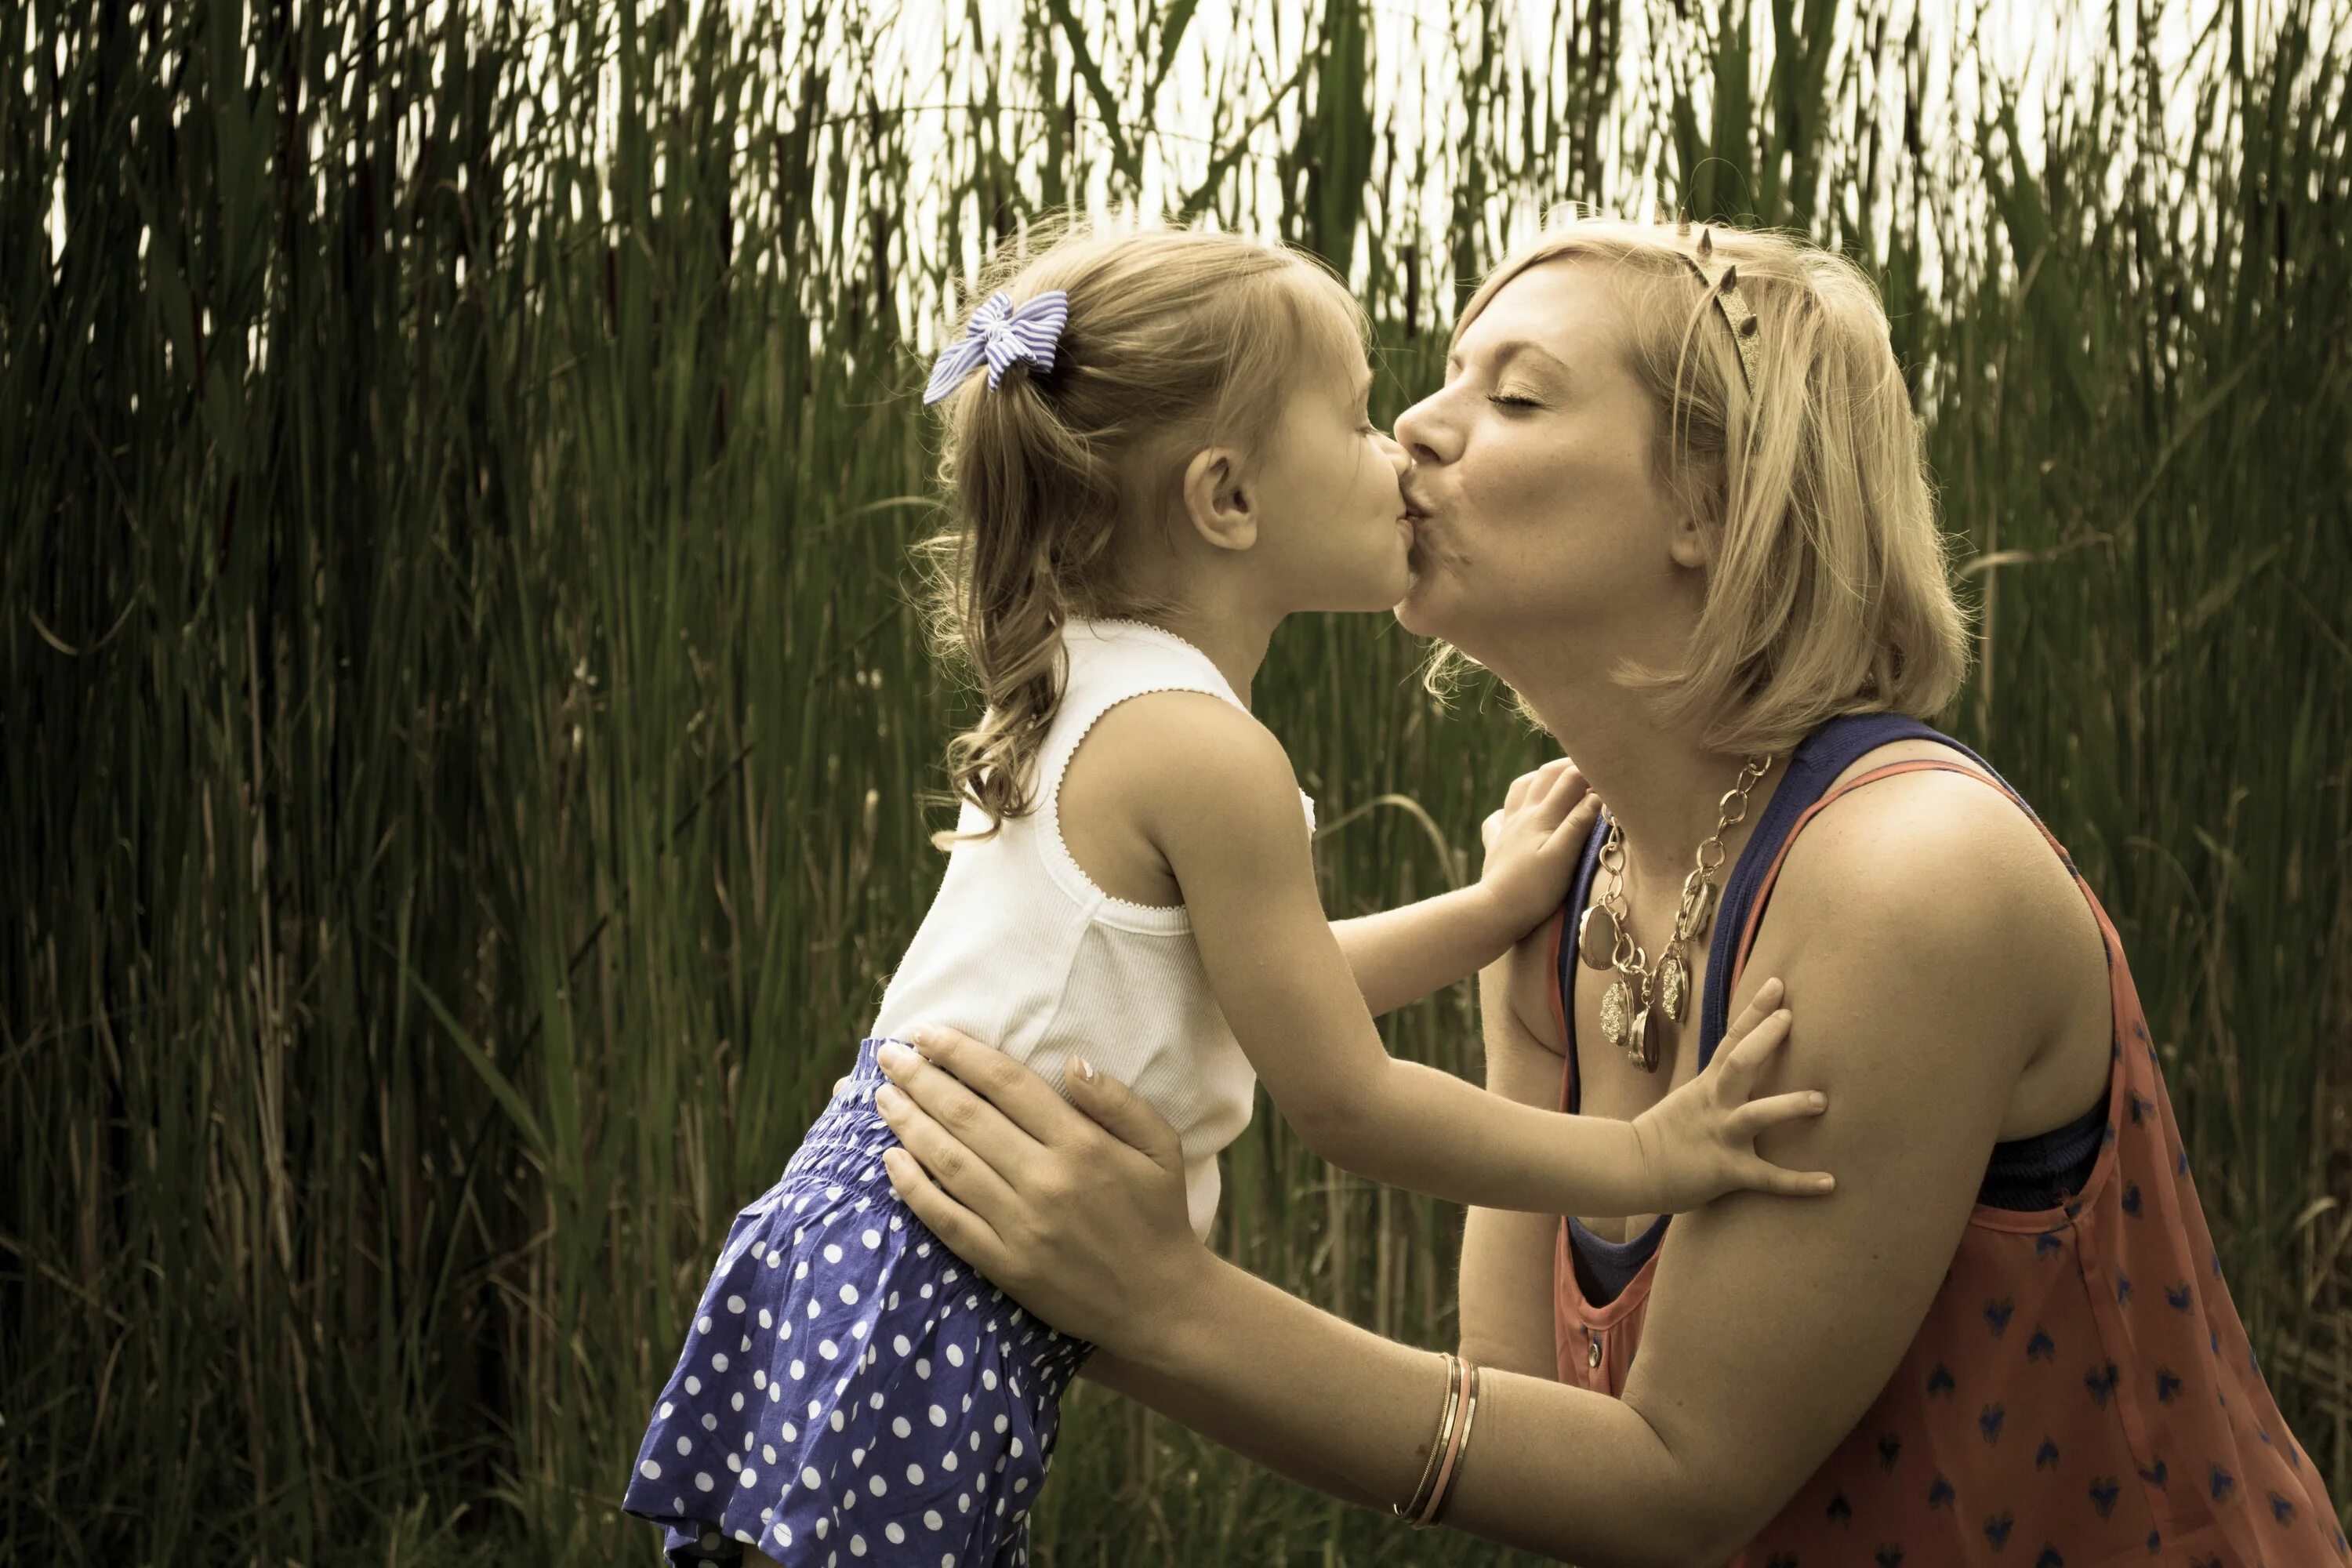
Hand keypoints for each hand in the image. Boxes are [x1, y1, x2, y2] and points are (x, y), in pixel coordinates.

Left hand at [869, 1026, 1206, 1356]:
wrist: (1160, 1302)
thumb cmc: (1160, 1215)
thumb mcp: (1161, 1146)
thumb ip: (1118, 1101)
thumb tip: (1072, 1062)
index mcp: (1082, 1145)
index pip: (1006, 1083)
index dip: (960, 1053)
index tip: (926, 1032)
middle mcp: (1045, 1180)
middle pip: (967, 1117)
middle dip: (920, 1080)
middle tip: (889, 1055)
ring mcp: (1021, 1226)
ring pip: (949, 1164)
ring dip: (909, 1125)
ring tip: (883, 1097)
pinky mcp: (1005, 1265)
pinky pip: (947, 1221)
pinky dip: (913, 1191)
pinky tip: (890, 1162)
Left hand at [1478, 759, 1602, 941]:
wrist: (1495, 911)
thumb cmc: (1534, 889)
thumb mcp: (1563, 857)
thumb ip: (1578, 823)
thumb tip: (1596, 794)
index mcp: (1541, 816)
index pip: (1569, 779)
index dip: (1590, 770)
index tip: (1610, 772)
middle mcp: (1522, 815)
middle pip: (1544, 776)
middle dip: (1568, 766)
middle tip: (1589, 766)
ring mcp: (1506, 828)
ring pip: (1520, 788)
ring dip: (1540, 778)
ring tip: (1555, 779)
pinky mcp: (1495, 844)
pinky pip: (1498, 816)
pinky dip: (1510, 807)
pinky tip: (1513, 813)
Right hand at [1628, 978, 1837, 1211]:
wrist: (1630, 1168)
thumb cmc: (1662, 1136)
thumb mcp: (1687, 1101)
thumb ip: (1715, 1089)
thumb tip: (1743, 1077)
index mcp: (1707, 1086)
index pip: (1733, 1040)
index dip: (1755, 1011)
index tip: (1778, 986)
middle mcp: (1716, 1104)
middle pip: (1740, 1063)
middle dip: (1765, 1039)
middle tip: (1790, 1018)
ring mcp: (1722, 1135)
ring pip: (1757, 1115)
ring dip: (1790, 1106)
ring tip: (1820, 1100)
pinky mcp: (1727, 1170)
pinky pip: (1768, 1177)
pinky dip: (1799, 1181)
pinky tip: (1830, 1182)